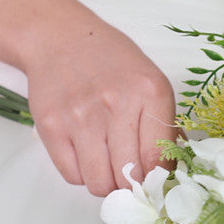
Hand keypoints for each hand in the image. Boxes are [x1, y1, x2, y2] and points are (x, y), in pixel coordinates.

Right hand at [24, 18, 176, 195]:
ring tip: (108, 165)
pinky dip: (82, 175)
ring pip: (101, 184)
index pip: (159, 161)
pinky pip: (73, 177)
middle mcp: (116, 104)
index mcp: (150, 92)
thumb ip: (166, 127)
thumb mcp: (151, 84)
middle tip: (130, 175)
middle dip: (132, 185)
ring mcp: (81, 117)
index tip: (155, 181)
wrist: (61, 38)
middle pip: (130, 178)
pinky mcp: (52, 127)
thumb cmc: (112, 64)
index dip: (158, 180)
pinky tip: (87, 155)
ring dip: (107, 184)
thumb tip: (172, 173)